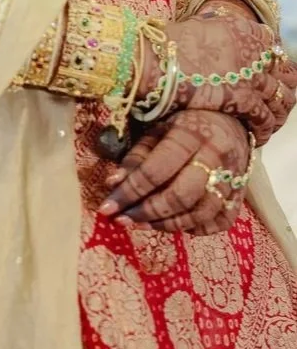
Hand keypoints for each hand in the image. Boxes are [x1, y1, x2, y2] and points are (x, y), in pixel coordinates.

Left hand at [99, 110, 250, 233]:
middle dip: (147, 212)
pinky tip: (174, 223)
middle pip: (180, 196)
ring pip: (199, 214)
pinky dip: (194, 228)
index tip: (107, 208)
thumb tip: (113, 183)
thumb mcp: (159, 127)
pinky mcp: (241, 196)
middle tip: (123, 220)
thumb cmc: (187, 122)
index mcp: (191, 134)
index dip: (129, 191)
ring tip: (140, 223)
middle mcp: (215, 158)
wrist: (233, 121)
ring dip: (166, 224)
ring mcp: (232, 179)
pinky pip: (218, 222)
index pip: (156, 170)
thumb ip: (138, 155)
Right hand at [139, 14, 296, 146]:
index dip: (272, 60)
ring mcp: (250, 76)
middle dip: (283, 87)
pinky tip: (259, 136)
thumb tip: (216, 31)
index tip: (268, 70)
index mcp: (242, 30)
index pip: (272, 45)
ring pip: (280, 98)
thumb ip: (216, 30)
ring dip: (279, 111)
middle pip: (284, 74)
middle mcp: (253, 51)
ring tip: (272, 120)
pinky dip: (264, 129)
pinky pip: (265, 118)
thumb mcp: (198, 26)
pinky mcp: (242, 100)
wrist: (155, 59)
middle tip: (276, 99)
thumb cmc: (167, 44)